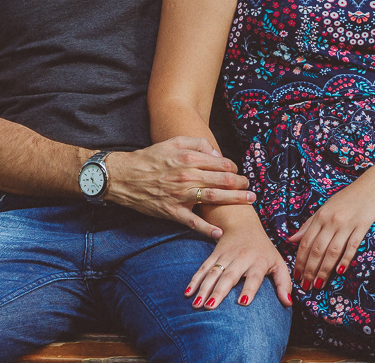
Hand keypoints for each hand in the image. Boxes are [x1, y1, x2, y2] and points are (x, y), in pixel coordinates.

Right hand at [105, 137, 254, 237]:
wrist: (124, 177)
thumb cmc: (150, 158)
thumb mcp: (173, 142)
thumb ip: (197, 144)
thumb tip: (216, 154)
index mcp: (189, 159)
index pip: (221, 164)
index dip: (233, 169)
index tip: (238, 173)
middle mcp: (187, 176)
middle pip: (223, 181)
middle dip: (240, 184)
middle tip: (251, 189)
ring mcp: (180, 195)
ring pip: (214, 198)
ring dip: (234, 200)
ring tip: (248, 201)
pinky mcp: (172, 212)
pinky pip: (193, 222)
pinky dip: (207, 228)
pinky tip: (219, 232)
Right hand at [185, 218, 291, 309]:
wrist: (244, 225)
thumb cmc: (264, 250)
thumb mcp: (278, 262)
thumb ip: (284, 283)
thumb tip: (288, 304)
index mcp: (259, 261)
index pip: (254, 276)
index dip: (249, 289)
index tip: (242, 303)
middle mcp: (242, 258)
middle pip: (230, 276)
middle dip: (219, 291)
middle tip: (211, 307)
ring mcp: (226, 255)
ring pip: (213, 272)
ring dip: (204, 288)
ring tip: (197, 304)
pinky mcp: (214, 254)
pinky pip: (203, 268)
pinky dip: (194, 280)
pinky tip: (187, 293)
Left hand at [288, 184, 374, 289]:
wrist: (373, 187)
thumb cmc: (347, 199)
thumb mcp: (325, 208)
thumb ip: (309, 225)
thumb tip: (291, 240)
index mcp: (321, 216)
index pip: (306, 242)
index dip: (300, 260)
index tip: (296, 276)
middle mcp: (332, 220)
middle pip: (317, 249)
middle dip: (309, 270)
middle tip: (305, 286)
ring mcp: (347, 223)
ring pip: (332, 251)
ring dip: (324, 270)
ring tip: (319, 284)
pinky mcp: (362, 226)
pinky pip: (352, 246)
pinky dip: (345, 260)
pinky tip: (339, 272)